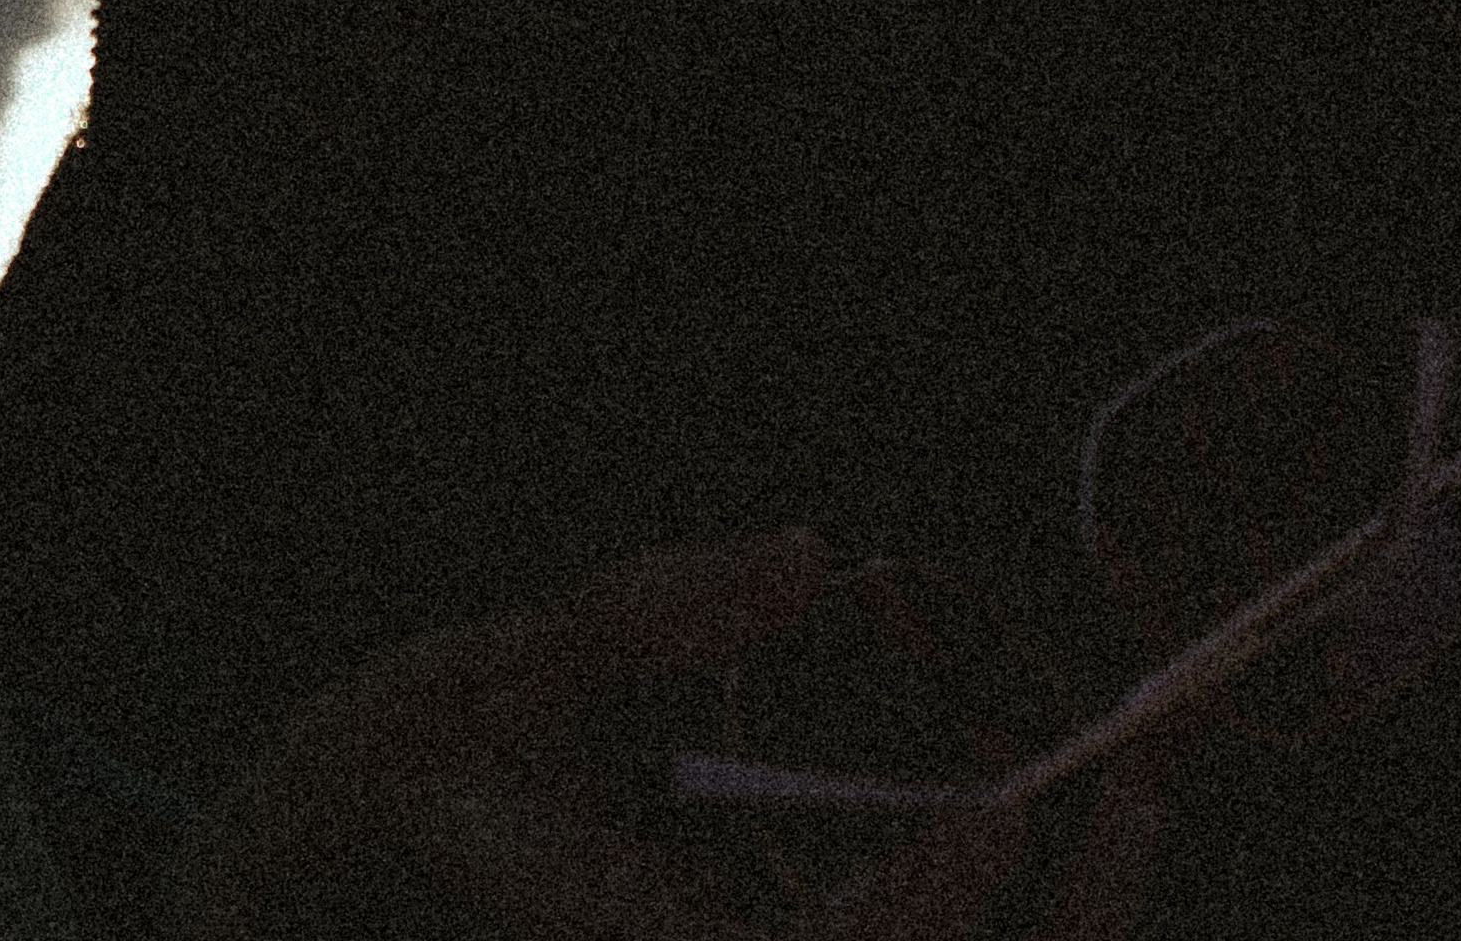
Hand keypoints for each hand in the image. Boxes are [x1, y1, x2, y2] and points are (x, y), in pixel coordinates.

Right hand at [172, 535, 1165, 940]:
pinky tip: (974, 759)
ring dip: (1021, 892)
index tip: (1009, 810)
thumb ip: (645, 617)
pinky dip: (937, 868)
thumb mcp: (495, 670)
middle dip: (1054, 921)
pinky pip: (861, 925)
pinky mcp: (737, 935)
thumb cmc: (393, 774)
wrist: (324, 881)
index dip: (924, 910)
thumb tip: (803, 557)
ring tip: (1085, 762)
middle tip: (1136, 786)